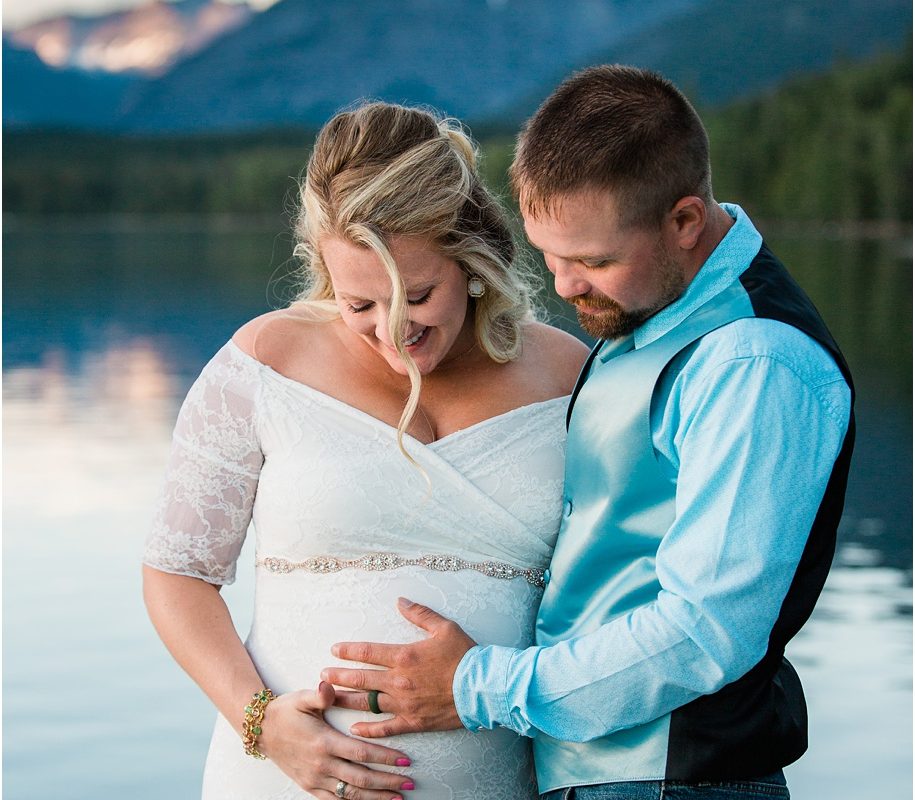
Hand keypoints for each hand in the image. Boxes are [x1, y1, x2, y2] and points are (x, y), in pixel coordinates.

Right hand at [257, 681, 413, 798]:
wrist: (261, 731)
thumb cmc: (286, 711)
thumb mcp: (302, 698)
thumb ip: (320, 693)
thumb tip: (329, 684)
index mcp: (324, 742)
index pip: (361, 753)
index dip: (385, 757)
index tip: (405, 760)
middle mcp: (321, 764)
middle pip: (361, 778)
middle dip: (388, 782)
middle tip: (410, 783)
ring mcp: (315, 779)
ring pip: (351, 794)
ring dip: (376, 797)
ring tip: (397, 798)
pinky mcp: (309, 786)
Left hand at [321, 598, 476, 737]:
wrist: (483, 687)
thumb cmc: (465, 655)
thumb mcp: (443, 627)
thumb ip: (419, 613)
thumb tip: (400, 600)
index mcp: (404, 656)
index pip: (368, 651)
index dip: (348, 650)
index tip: (334, 650)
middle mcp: (399, 680)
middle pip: (361, 678)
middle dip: (339, 676)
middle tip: (322, 675)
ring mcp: (405, 703)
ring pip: (368, 703)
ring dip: (346, 700)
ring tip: (329, 699)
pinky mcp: (414, 722)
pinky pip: (386, 728)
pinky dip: (369, 730)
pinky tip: (355, 729)